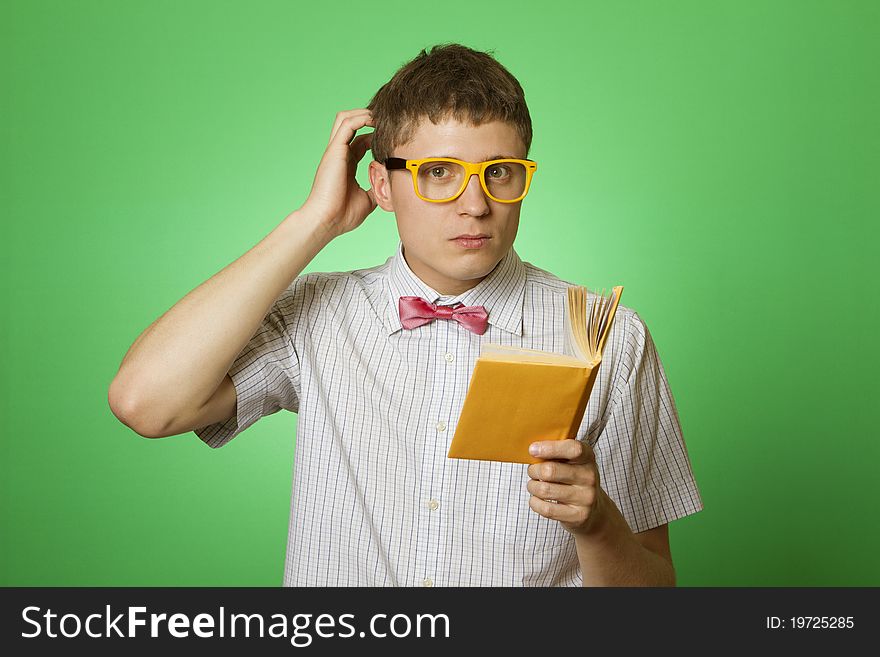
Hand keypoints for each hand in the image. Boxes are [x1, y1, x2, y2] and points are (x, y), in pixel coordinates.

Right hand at [299, 109, 376, 239]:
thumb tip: (389, 188)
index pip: (361, 142)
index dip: (376, 136)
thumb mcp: (367, 200)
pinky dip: (361, 117)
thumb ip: (376, 189)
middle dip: (369, 118)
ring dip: (364, 113)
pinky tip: (375, 120)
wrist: (327, 221)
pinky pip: (347, 124)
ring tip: (382, 115)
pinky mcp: (335, 150)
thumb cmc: (342, 215)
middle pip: (351, 125)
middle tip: (388, 119)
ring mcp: (336, 151)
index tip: (392, 136)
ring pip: (346, 118)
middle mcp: (340, 154)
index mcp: (346, 165)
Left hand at [527, 439, 603, 536]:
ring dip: (532, 487)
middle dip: (533, 470)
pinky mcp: (578, 516)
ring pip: (545, 490)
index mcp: (588, 458)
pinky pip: (546, 509)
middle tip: (532, 471)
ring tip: (534, 485)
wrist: (593, 511)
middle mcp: (590, 477)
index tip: (532, 449)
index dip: (550, 448)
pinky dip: (535, 503)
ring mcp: (586, 498)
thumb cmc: (574, 480)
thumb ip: (556, 452)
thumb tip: (533, 450)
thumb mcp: (572, 462)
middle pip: (551, 471)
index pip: (573, 449)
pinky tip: (537, 499)